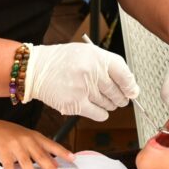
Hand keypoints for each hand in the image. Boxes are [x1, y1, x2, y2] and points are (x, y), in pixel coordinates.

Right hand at [0, 120, 73, 168]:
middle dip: (48, 164)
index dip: (63, 152)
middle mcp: (27, 140)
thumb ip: (43, 150)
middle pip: (39, 154)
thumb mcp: (30, 139)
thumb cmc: (15, 136)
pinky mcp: (3, 152)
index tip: (73, 158)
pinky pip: (8, 165)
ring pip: (24, 160)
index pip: (52, 145)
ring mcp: (15, 146)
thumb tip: (57, 163)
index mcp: (36, 137)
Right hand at [23, 43, 138, 120]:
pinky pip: (99, 114)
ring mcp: (83, 88)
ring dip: (110, 105)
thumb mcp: (87, 54)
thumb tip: (130, 86)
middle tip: (120, 98)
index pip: (124, 73)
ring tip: (102, 99)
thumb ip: (108, 66)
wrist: (36, 69)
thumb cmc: (62, 61)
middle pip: (117, 91)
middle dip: (121, 97)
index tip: (132, 91)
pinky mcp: (75, 104)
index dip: (130, 85)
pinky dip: (102, 114)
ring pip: (109, 103)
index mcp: (96, 56)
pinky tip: (98, 109)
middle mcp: (91, 71)